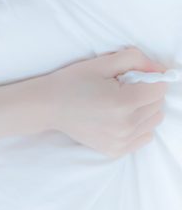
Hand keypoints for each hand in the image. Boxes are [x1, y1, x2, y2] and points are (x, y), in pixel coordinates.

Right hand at [40, 48, 169, 157]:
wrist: (47, 106)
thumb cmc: (72, 82)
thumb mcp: (101, 63)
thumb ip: (135, 59)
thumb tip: (161, 70)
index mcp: (122, 102)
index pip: (159, 88)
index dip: (150, 78)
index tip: (133, 75)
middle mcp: (125, 125)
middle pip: (158, 105)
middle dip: (146, 92)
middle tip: (122, 87)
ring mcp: (121, 140)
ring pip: (154, 121)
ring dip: (144, 108)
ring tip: (121, 102)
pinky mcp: (116, 150)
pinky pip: (145, 136)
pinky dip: (139, 125)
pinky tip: (120, 117)